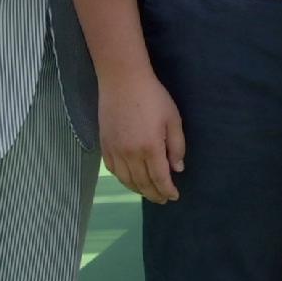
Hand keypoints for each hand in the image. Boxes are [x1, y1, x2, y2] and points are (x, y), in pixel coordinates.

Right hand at [99, 69, 186, 203]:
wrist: (122, 81)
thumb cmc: (153, 97)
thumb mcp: (173, 119)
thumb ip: (176, 146)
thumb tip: (177, 169)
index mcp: (150, 148)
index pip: (160, 178)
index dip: (167, 190)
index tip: (174, 196)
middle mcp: (130, 154)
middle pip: (143, 183)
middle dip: (154, 194)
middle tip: (163, 199)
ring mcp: (115, 151)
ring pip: (127, 180)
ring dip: (139, 190)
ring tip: (149, 193)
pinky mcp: (104, 145)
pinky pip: (113, 170)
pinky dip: (123, 180)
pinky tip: (130, 181)